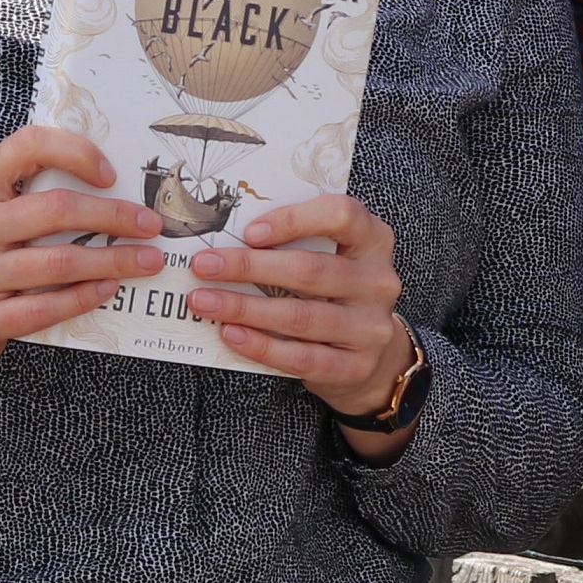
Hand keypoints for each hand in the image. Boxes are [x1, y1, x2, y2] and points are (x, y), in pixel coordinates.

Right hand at [0, 125, 165, 420]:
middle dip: (114, 216)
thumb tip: (113, 183)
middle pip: (56, 210)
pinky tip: (110, 289)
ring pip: (59, 262)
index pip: (28, 146)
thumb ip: (29, 188)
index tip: (112, 173)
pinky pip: (45, 308)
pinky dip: (85, 297)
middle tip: (152, 225)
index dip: (76, 152)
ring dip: (113, 261)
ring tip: (147, 261)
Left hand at [187, 194, 410, 441]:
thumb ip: (298, 242)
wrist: (373, 356)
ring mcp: (370, 328)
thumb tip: (230, 238)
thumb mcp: (333, 257)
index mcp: (374, 241)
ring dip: (244, 308)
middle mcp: (378, 282)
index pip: (342, 215)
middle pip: (311, 270)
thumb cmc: (338, 293)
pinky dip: (261, 345)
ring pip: (300, 316)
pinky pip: (301, 357)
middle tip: (204, 265)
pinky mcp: (355, 367)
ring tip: (205, 301)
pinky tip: (231, 334)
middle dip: (249, 267)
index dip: (294, 220)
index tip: (250, 232)